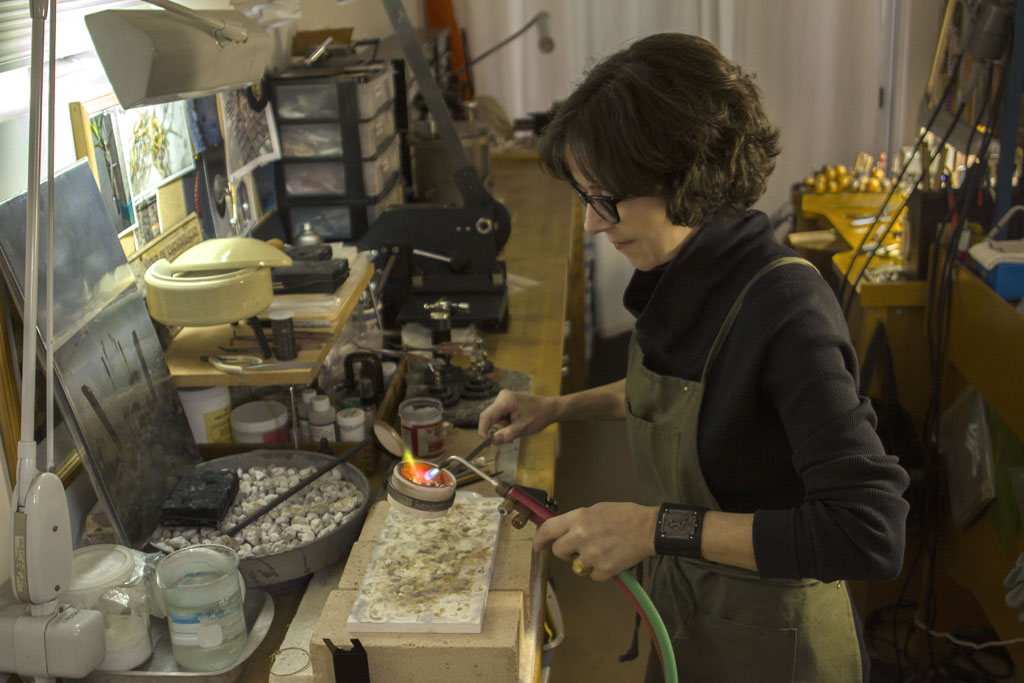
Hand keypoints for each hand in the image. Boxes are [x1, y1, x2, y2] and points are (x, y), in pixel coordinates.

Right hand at [478, 389, 559, 445]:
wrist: (549, 409)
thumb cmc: (539, 416)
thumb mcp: (522, 428)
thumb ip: (506, 435)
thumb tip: (493, 441)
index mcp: (505, 400)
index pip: (486, 416)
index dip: (483, 429)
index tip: (485, 442)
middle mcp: (502, 397)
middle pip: (490, 418)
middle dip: (496, 430)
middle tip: (508, 438)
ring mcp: (504, 399)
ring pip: (494, 418)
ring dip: (501, 428)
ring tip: (514, 431)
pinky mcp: (506, 403)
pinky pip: (499, 416)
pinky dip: (504, 424)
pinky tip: (514, 426)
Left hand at [532, 502, 658, 580]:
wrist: (648, 529)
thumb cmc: (625, 516)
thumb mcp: (597, 510)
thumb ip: (579, 521)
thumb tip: (566, 530)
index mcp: (578, 518)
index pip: (548, 529)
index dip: (539, 539)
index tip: (537, 546)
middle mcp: (580, 536)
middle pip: (559, 552)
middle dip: (567, 553)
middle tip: (579, 549)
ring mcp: (591, 554)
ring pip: (578, 567)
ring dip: (587, 563)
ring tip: (603, 551)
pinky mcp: (604, 569)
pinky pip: (594, 576)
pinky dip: (602, 571)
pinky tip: (612, 559)